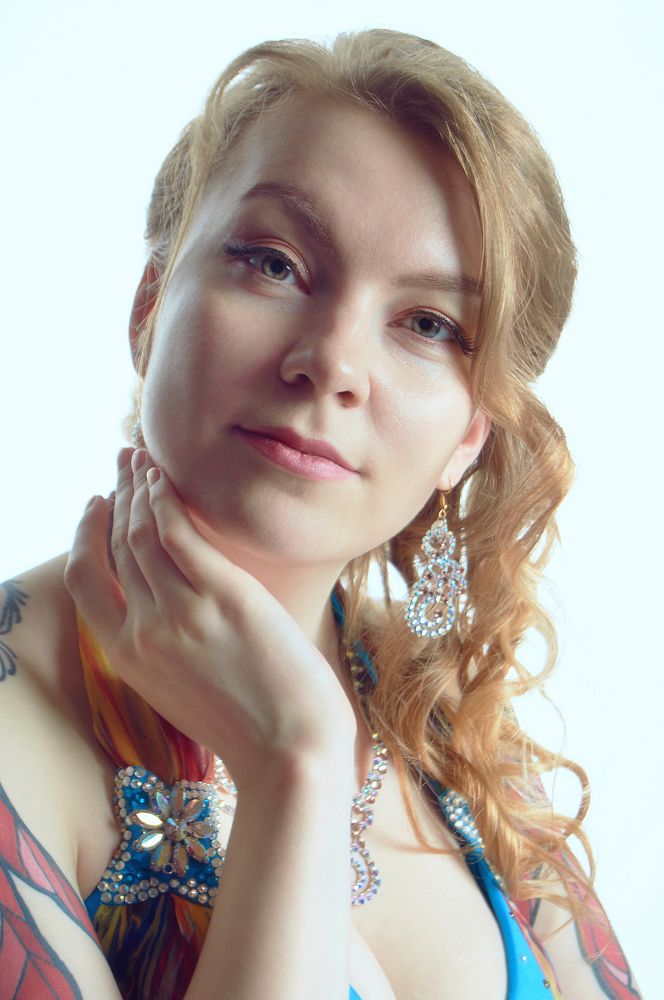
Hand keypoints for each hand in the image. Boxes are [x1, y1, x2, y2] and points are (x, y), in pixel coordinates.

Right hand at [64, 448, 356, 790]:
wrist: (290, 752)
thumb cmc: (250, 727)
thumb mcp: (184, 690)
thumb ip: (165, 645)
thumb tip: (169, 597)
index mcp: (127, 659)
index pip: (86, 582)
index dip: (85, 536)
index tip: (95, 507)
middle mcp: (142, 631)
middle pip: (115, 547)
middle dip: (115, 499)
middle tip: (120, 466)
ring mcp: (179, 611)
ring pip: (143, 533)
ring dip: (138, 489)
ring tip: (141, 460)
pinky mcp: (221, 595)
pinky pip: (179, 533)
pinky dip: (167, 500)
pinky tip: (166, 479)